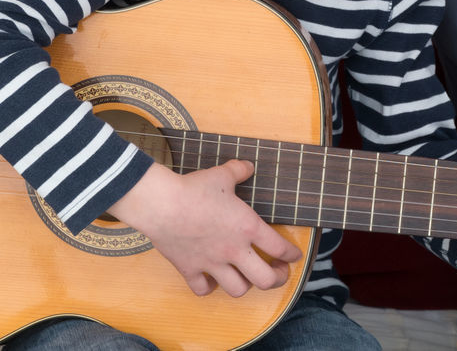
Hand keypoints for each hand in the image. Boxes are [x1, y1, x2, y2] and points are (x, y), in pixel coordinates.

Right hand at [109, 160, 302, 296]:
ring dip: (245, 285)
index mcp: (248, 227)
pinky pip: (203, 290)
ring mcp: (212, 263)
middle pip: (265, 280)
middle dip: (276, 279)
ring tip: (248, 277)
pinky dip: (210, 288)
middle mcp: (234, 250)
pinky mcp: (190, 269)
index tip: (295, 256)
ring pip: (237, 290)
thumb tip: (248, 165)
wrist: (162, 204)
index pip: (280, 248)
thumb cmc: (194, 189)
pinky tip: (212, 279)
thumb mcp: (222, 174)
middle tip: (277, 272)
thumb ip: (239, 170)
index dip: (292, 255)